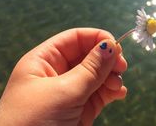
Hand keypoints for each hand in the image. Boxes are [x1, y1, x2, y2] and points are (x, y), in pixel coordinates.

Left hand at [0, 28, 127, 125]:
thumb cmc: (34, 122)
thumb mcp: (63, 92)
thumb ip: (91, 68)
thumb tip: (112, 45)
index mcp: (43, 61)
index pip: (74, 39)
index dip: (96, 38)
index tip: (116, 46)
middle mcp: (56, 74)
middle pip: (88, 56)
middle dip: (107, 60)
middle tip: (121, 67)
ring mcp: (69, 93)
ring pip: (97, 75)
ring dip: (111, 77)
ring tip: (117, 86)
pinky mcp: (79, 110)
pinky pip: (100, 94)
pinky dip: (112, 91)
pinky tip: (119, 93)